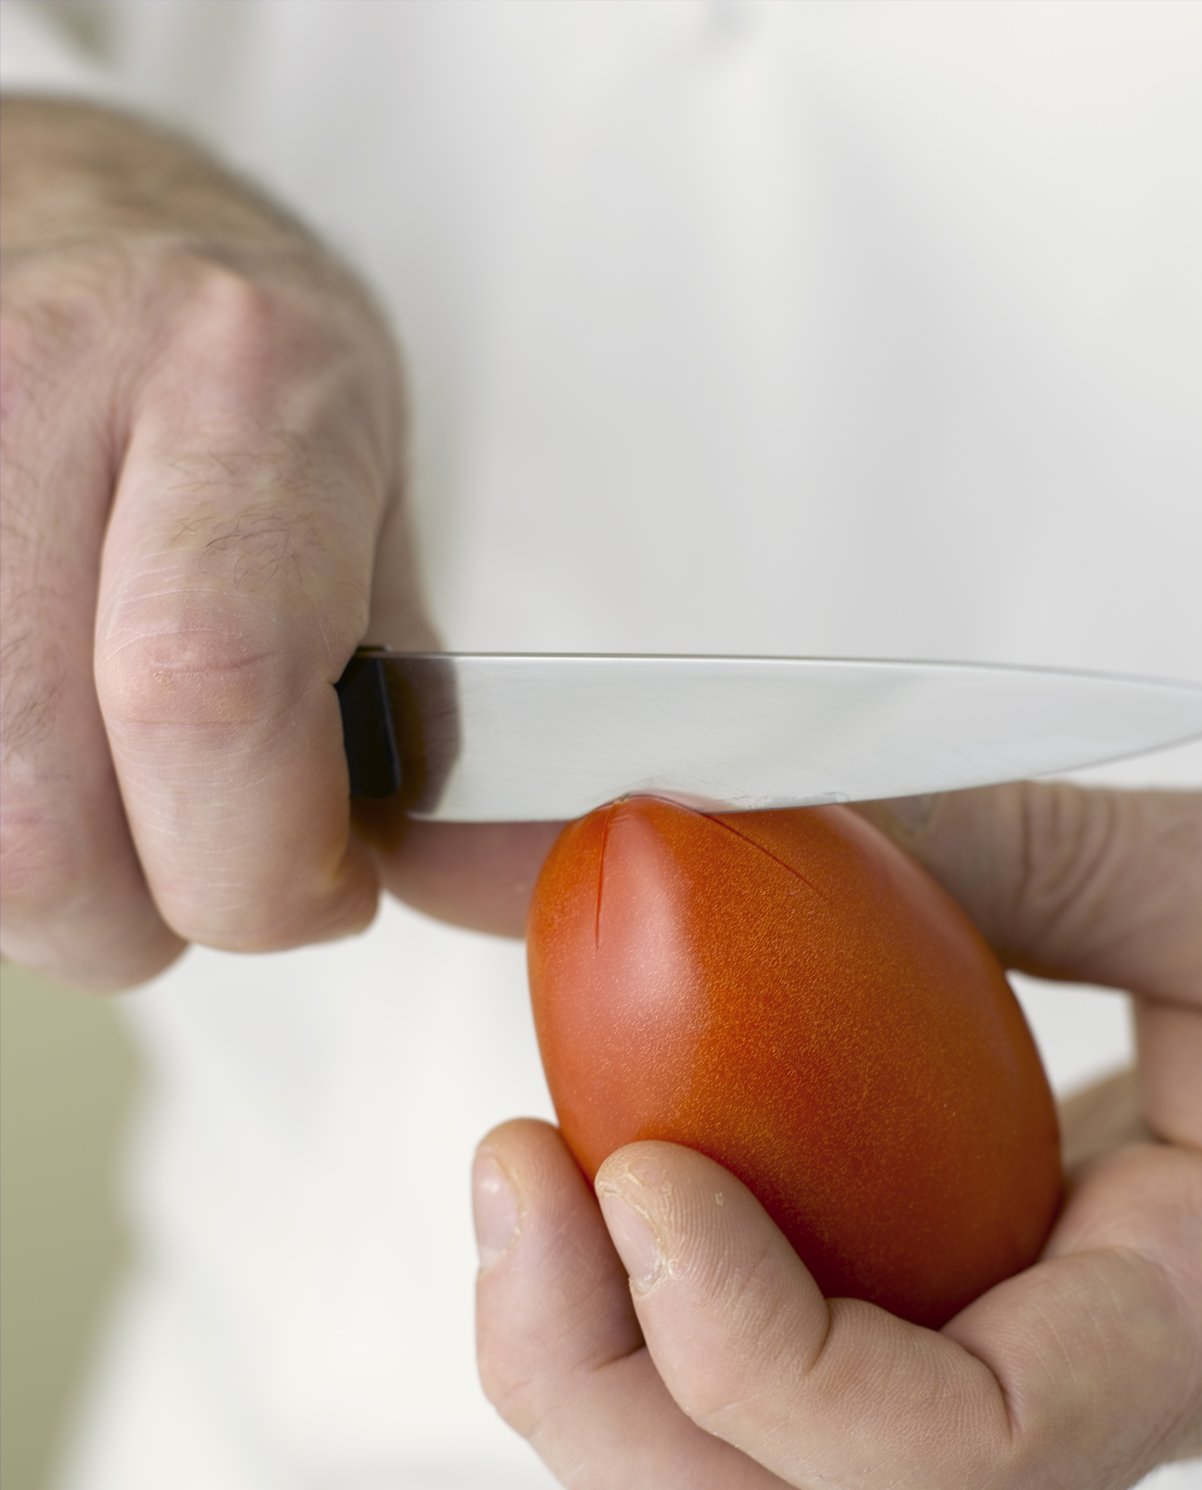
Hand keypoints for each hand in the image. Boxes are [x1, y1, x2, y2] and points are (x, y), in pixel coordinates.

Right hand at [0, 99, 549, 989]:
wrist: (99, 234)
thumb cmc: (248, 392)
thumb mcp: (374, 529)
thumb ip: (430, 735)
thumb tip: (524, 892)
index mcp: (239, 390)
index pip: (208, 697)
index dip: (263, 863)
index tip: (323, 890)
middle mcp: (42, 397)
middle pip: (35, 815)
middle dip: (144, 914)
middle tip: (210, 868)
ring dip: (50, 891)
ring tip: (120, 808)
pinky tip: (42, 764)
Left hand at [472, 782, 1201, 1489]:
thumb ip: (982, 844)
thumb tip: (694, 811)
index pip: (971, 1454)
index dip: (763, 1357)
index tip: (643, 1174)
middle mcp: (1095, 1416)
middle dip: (609, 1400)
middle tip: (519, 1182)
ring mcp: (1015, 1410)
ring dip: (601, 1400)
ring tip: (538, 1200)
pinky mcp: (959, 1364)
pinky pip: (772, 1449)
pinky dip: (644, 1354)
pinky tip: (617, 1203)